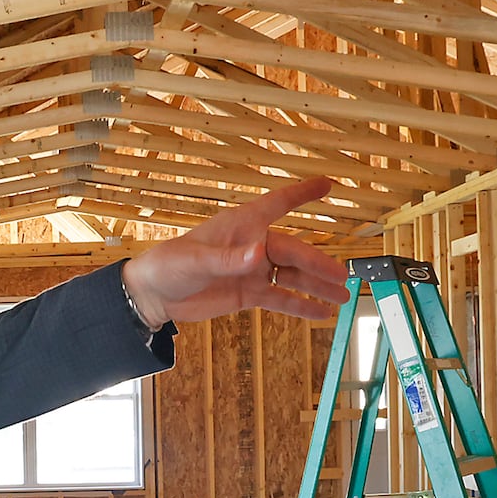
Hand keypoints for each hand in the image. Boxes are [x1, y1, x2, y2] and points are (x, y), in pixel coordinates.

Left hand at [120, 177, 350, 326]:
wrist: (154, 294)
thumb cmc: (170, 265)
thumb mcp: (197, 260)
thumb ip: (230, 259)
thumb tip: (259, 255)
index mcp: (242, 226)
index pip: (277, 204)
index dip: (302, 193)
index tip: (327, 184)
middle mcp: (253, 245)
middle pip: (293, 252)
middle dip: (318, 264)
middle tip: (342, 275)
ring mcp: (252, 270)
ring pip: (292, 278)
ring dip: (316, 287)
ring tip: (343, 297)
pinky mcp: (248, 293)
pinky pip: (280, 299)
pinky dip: (300, 306)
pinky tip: (321, 313)